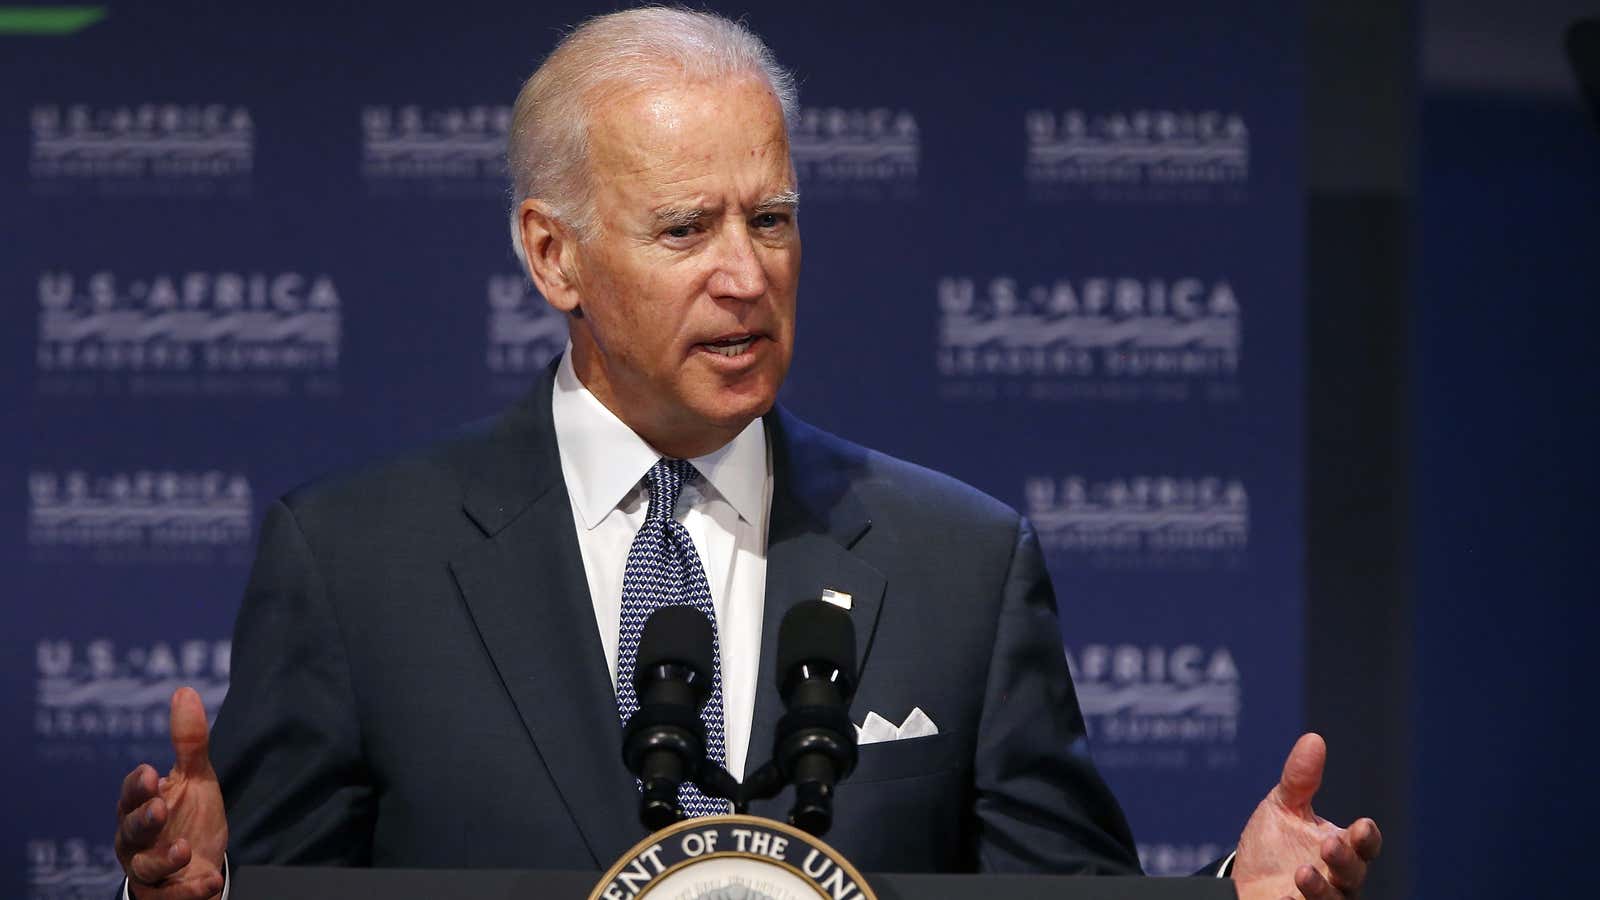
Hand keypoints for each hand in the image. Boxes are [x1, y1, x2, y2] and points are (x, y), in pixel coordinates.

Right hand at [114, 687, 228, 899]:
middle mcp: (136, 841)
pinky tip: (210, 881)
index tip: (151, 772)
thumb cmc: (188, 817)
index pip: (132, 795)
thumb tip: (185, 690)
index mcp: (140, 808)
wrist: (199, 865)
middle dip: (143, 820)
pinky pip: (171, 897)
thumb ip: (189, 742)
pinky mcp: (164, 895)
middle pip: (131, 831)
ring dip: (163, 858)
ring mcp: (148, 870)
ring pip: (144, 868)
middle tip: (160, 808)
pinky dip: (189, 891)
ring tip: (184, 848)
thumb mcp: (194, 778)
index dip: (138, 786)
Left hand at [1232, 733, 1381, 899]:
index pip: (1365, 844)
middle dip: (1345, 860)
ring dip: (1321, 888)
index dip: (1366, 838)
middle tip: (1329, 845)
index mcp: (1340, 848)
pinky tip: (1284, 897)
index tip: (1361, 826)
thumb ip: (1300, 779)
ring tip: (1301, 872)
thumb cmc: (1272, 845)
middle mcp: (1338, 880)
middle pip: (1354, 874)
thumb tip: (1314, 738)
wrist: (1243, 881)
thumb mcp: (1282, 808)